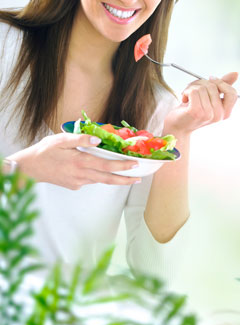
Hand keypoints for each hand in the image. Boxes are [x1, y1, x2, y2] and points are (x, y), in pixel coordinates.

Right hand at [8, 133, 139, 189]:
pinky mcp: (74, 185)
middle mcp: (81, 175)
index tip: (135, 166)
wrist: (29, 168)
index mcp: (80, 162)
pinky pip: (89, 180)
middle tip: (138, 179)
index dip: (122, 166)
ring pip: (99, 180)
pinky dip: (98, 176)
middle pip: (108, 179)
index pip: (106, 165)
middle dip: (125, 180)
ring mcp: (77, 182)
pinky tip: (98, 170)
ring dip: (113, 178)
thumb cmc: (44, 151)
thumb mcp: (61, 140)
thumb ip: (80, 139)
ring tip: (125, 175)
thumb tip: (97, 140)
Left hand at [163, 72, 237, 134]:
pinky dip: (186, 91)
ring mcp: (208, 114)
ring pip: (203, 87)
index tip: (210, 79)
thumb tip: (235, 74)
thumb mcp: (209, 98)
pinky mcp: (196, 111)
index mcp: (225, 113)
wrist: (177, 126)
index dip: (221, 83)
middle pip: (214, 86)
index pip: (232, 93)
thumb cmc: (192, 110)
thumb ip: (222, 87)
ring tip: (187, 95)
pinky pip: (194, 91)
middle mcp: (218, 115)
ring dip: (191, 87)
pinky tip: (184, 98)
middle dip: (201, 83)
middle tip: (192, 89)